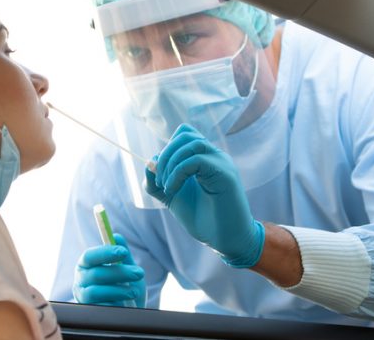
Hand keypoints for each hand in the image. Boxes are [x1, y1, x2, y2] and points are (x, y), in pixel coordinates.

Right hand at [73, 234, 145, 306]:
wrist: (130, 310)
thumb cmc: (124, 286)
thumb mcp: (127, 268)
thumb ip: (122, 253)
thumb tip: (117, 237)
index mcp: (86, 266)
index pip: (89, 256)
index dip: (105, 253)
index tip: (123, 252)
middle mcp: (81, 281)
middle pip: (95, 274)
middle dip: (120, 273)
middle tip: (139, 273)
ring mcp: (83, 298)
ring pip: (95, 292)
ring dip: (118, 290)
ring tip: (134, 291)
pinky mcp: (89, 313)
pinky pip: (100, 308)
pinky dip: (116, 304)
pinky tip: (125, 303)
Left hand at [144, 124, 264, 267]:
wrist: (225, 239)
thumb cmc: (202, 218)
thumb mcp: (171, 197)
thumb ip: (157, 182)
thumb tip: (148, 164)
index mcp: (204, 158)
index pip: (184, 133)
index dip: (167, 148)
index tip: (161, 173)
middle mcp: (214, 156)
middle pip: (185, 134)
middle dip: (165, 155)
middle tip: (160, 181)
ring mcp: (221, 162)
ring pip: (191, 143)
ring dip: (170, 163)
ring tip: (166, 187)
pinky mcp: (225, 173)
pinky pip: (195, 160)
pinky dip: (177, 174)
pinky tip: (172, 190)